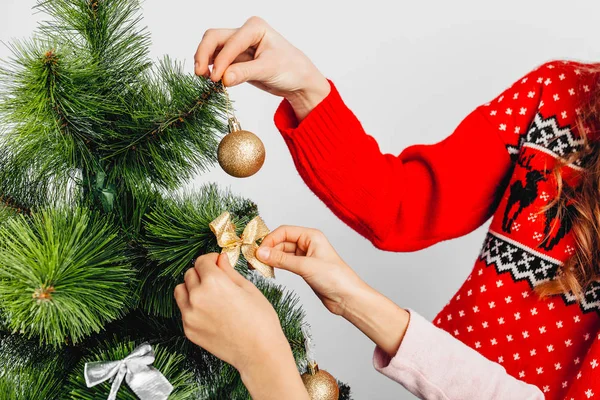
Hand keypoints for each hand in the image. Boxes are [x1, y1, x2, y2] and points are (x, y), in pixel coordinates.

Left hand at [174, 253, 308, 398]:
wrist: (259, 352)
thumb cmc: (260, 321)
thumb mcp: (248, 288)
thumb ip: (229, 271)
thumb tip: (220, 259)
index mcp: (214, 283)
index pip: (201, 261)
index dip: (210, 259)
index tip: (217, 262)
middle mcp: (197, 297)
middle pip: (189, 274)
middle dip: (202, 272)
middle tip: (216, 279)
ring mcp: (190, 315)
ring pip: (181, 291)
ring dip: (192, 288)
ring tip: (209, 294)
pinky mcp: (189, 330)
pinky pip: (184, 310)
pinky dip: (192, 306)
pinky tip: (210, 311)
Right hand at [194, 16, 330, 119]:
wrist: (298, 80)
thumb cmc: (290, 69)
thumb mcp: (269, 70)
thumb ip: (245, 73)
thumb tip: (223, 79)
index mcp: (255, 28)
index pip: (230, 41)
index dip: (220, 60)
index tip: (216, 79)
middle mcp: (244, 32)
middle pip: (214, 38)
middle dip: (204, 54)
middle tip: (200, 74)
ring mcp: (238, 45)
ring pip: (212, 48)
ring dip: (205, 61)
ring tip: (203, 78)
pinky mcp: (235, 58)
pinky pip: (217, 60)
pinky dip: (211, 68)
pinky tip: (210, 79)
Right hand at [256, 226, 410, 355]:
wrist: (347, 298)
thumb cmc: (335, 278)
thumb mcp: (305, 267)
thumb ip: (282, 260)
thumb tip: (260, 253)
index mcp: (311, 236)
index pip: (284, 231)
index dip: (269, 240)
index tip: (258, 251)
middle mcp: (308, 243)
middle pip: (281, 241)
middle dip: (268, 249)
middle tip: (255, 261)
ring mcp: (305, 256)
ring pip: (282, 252)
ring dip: (271, 258)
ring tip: (260, 267)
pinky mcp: (304, 268)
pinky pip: (285, 263)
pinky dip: (277, 265)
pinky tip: (269, 270)